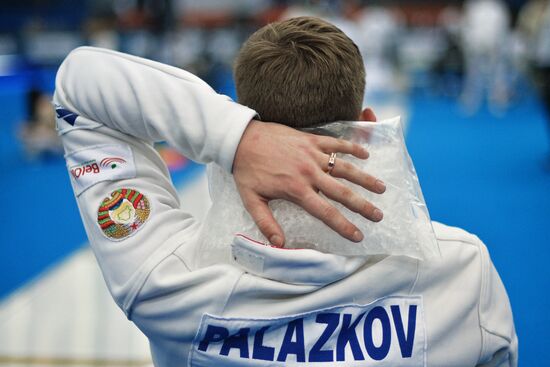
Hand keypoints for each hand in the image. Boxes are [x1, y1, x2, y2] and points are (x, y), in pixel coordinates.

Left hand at [232, 119, 385, 246]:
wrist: (241, 138)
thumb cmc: (246, 170)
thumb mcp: (251, 200)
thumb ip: (266, 223)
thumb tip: (279, 244)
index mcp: (296, 190)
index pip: (326, 212)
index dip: (344, 226)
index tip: (358, 236)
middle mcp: (309, 173)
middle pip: (343, 192)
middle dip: (363, 206)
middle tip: (378, 216)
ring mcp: (312, 154)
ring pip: (345, 167)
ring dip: (365, 178)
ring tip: (381, 188)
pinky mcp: (311, 139)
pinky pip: (336, 143)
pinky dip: (353, 148)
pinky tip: (366, 155)